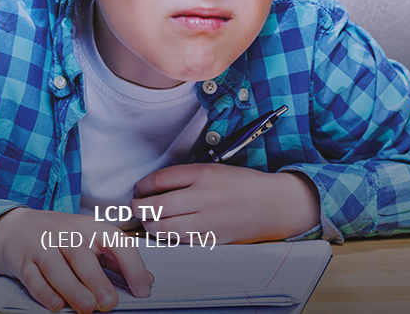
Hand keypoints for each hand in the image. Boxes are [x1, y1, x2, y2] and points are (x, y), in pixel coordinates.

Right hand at [0, 208, 152, 313]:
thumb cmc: (63, 236)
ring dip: (72, 289)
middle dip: (98, 281)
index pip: (118, 243)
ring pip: (56, 268)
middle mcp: (68, 234)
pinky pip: (33, 278)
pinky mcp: (23, 261)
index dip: (133, 266)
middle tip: (110, 303)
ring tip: (87, 308)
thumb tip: (146, 282)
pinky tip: (56, 305)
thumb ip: (117, 260)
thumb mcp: (92, 240)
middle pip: (83, 257)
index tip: (142, 290)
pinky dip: (44, 292)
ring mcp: (43, 246)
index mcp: (92, 228)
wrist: (14, 226)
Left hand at [132, 164, 320, 243]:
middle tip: (136, 207)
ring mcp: (208, 220)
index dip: (143, 186)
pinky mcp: (212, 238)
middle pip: (156, 206)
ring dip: (150, 225)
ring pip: (163, 228)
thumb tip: (154, 187)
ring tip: (149, 221)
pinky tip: (168, 231)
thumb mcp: (215, 169)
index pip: (159, 180)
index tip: (140, 189)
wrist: (273, 204)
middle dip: (139, 208)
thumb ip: (186, 176)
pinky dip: (168, 237)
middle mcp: (204, 197)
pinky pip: (179, 241)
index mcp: (204, 174)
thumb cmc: (244, 184)